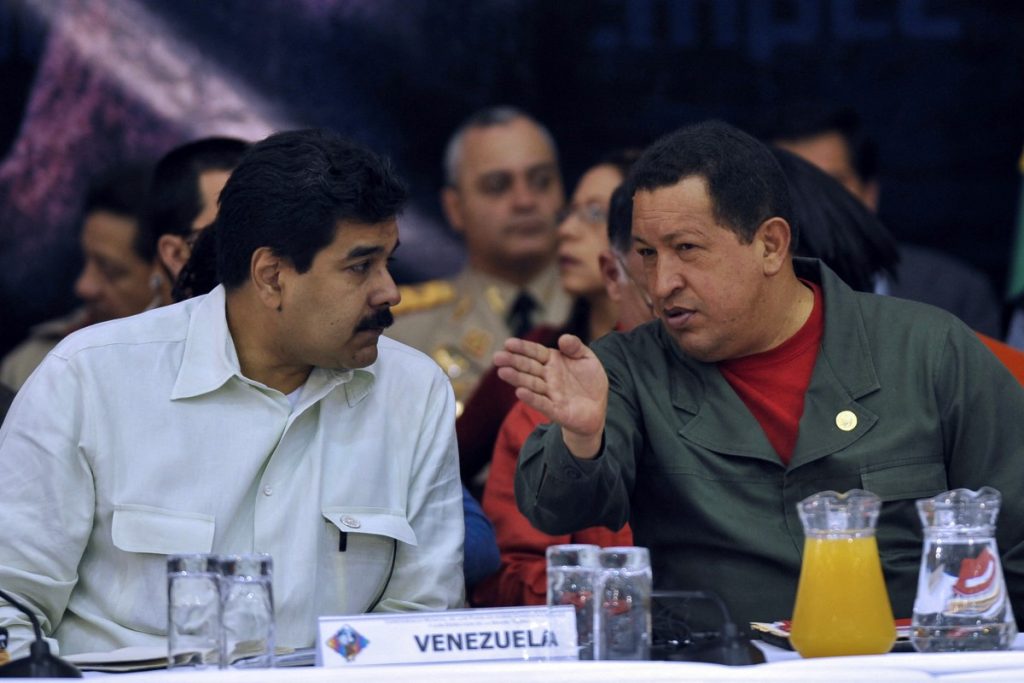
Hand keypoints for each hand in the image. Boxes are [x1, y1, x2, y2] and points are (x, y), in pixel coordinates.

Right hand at [493, 334, 607, 458]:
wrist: (597, 408)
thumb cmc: (589, 381)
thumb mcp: (587, 359)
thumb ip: (575, 347)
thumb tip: (563, 338)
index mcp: (553, 361)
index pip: (535, 352)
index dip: (523, 348)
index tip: (508, 343)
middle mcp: (548, 377)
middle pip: (528, 367)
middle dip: (513, 362)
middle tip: (497, 357)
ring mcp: (551, 394)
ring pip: (531, 384)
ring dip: (517, 379)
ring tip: (503, 372)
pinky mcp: (556, 411)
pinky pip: (543, 403)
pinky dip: (532, 398)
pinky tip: (519, 392)